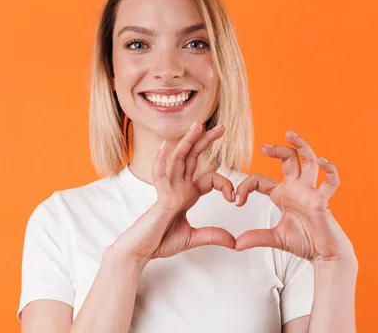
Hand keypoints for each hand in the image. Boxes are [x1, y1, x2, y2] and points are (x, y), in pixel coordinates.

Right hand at [113, 122, 235, 261]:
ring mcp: (168, 190)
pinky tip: (165, 146)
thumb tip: (234, 241)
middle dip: (205, 141)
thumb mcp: (193, 238)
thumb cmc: (161, 241)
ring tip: (197, 126)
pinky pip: (159, 176)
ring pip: (177, 160)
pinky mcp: (160, 198)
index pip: (209, 178)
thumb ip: (213, 236)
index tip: (234, 198)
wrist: (142, 251)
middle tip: (221, 127)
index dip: (225, 184)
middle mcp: (177, 187)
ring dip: (187, 142)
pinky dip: (161, 160)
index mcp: (186, 194)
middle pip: (192, 158)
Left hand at [234, 130, 354, 262]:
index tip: (237, 200)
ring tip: (290, 134)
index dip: (246, 187)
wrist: (324, 254)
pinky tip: (322, 161)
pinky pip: (330, 182)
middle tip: (263, 147)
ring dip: (301, 146)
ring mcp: (311, 191)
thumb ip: (256, 237)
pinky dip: (329, 170)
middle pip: (289, 159)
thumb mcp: (275, 238)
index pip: (260, 180)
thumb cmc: (304, 242)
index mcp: (283, 194)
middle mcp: (297, 188)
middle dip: (277, 150)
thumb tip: (237, 244)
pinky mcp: (322, 200)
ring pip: (309, 161)